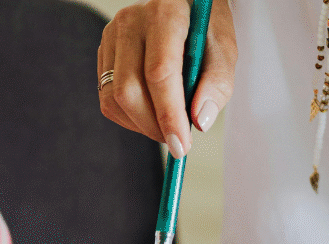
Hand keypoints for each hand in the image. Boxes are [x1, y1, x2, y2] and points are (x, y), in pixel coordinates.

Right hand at [97, 0, 236, 157]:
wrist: (186, 7)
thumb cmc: (206, 29)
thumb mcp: (224, 50)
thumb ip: (217, 83)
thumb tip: (200, 121)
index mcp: (165, 13)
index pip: (159, 72)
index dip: (169, 114)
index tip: (181, 144)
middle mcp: (131, 21)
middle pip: (130, 90)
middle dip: (154, 126)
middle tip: (178, 142)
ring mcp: (111, 36)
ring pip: (114, 99)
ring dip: (141, 125)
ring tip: (167, 126)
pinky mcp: (104, 53)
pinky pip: (108, 99)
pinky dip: (130, 118)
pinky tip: (151, 113)